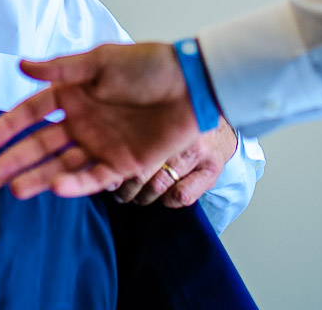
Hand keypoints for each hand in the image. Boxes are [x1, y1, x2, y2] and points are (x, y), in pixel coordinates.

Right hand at [0, 42, 201, 199]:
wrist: (192, 85)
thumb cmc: (150, 66)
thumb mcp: (102, 60)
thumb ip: (63, 69)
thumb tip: (21, 66)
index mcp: (75, 94)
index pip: (33, 112)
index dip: (8, 126)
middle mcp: (83, 122)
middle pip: (41, 144)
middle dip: (14, 160)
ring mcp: (101, 145)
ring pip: (61, 165)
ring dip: (37, 177)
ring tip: (11, 189)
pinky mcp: (124, 164)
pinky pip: (94, 177)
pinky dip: (75, 184)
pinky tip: (54, 187)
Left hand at [112, 117, 237, 208]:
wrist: (218, 132)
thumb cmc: (178, 130)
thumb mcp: (156, 125)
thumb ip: (131, 138)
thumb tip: (102, 168)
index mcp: (160, 120)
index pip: (130, 151)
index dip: (116, 169)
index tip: (109, 179)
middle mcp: (178, 133)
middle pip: (142, 170)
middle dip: (126, 188)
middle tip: (120, 193)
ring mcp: (198, 152)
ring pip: (158, 186)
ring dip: (142, 197)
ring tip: (137, 197)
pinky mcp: (211, 171)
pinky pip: (181, 196)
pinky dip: (168, 201)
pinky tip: (165, 197)